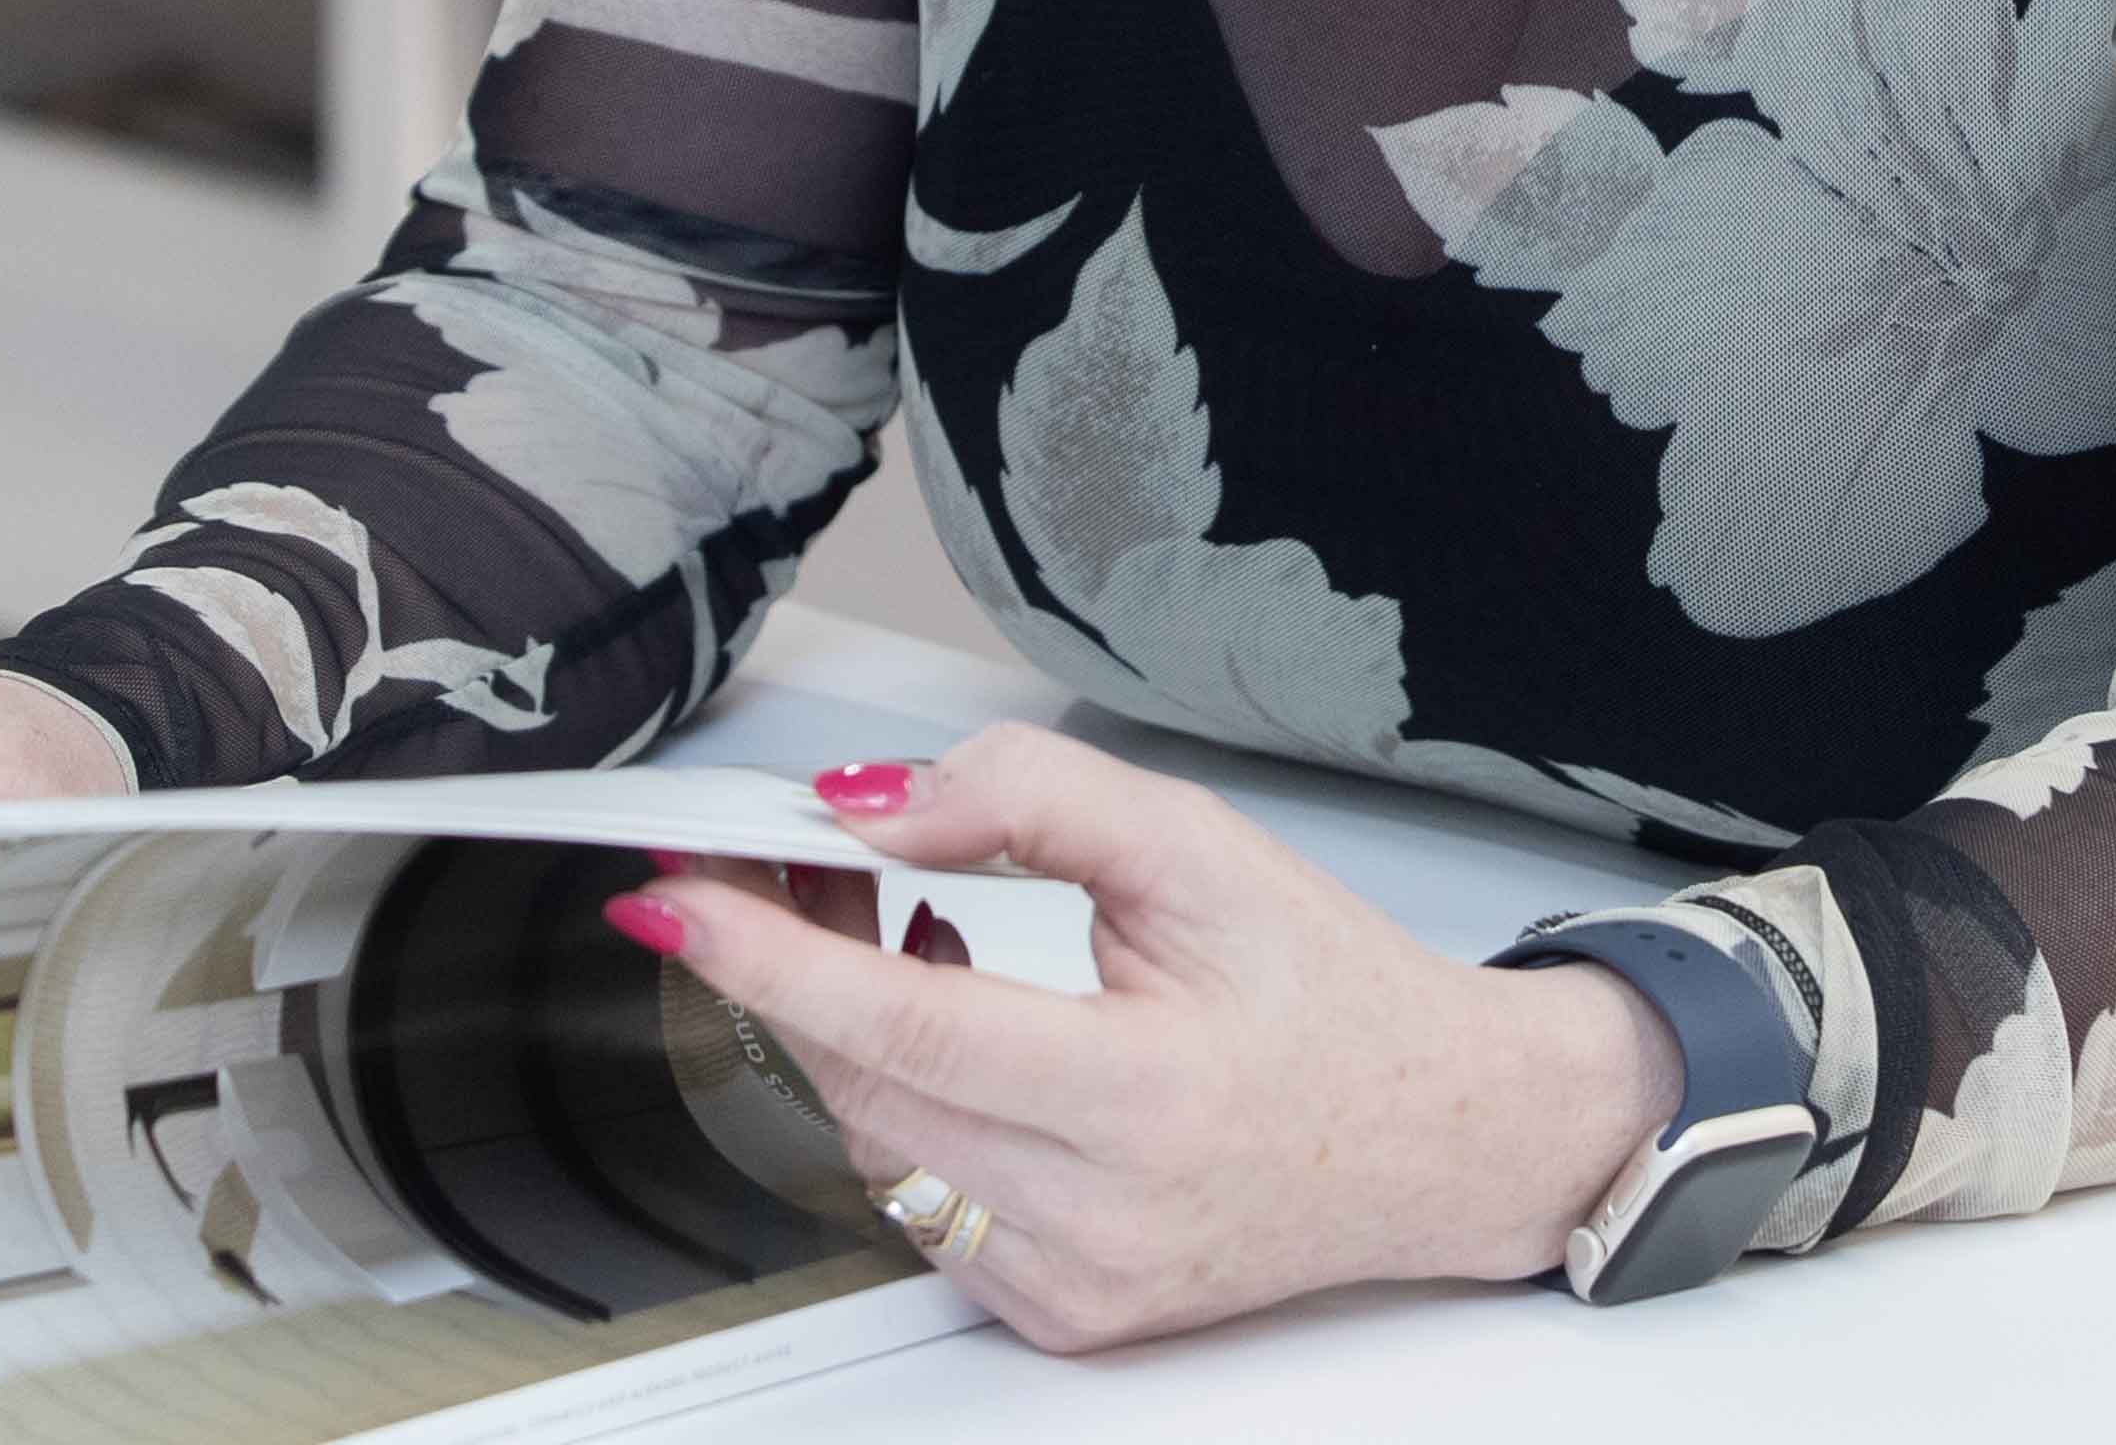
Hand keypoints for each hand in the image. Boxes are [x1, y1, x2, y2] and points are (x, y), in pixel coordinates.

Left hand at [623, 723, 1688, 1354]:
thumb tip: (874, 807)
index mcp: (1144, 1096)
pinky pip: (924, 1195)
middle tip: (777, 863)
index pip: (906, 1027)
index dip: (772, 959)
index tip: (678, 903)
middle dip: (792, 965)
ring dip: (846, 1027)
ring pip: (879, 1142)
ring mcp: (1073, 1283)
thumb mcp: (1199, 847)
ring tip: (887, 918)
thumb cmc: (1332, 992)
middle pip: (867, 1083)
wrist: (1437, 1135)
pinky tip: (947, 1018)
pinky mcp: (1059, 1314)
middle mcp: (1100, 1216)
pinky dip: (907, 1099)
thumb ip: (1028, 801)